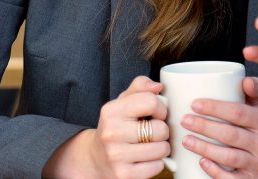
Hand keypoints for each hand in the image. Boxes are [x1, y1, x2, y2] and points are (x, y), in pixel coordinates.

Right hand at [43, 75, 168, 177]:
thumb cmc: (117, 126)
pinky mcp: (123, 175)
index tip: (156, 114)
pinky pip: (157, 166)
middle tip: (152, 133)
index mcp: (111, 111)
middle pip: (160, 128)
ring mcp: (116, 156)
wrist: (95, 158)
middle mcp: (111, 133)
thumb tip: (158, 86)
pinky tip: (144, 160)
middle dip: (162, 131)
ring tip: (149, 146)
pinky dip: (156, 163)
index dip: (161, 108)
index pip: (152, 101)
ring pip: (162, 149)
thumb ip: (140, 87)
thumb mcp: (123, 102)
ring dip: (162, 148)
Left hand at [177, 76, 257, 177]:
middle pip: (231, 134)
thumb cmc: (253, 119)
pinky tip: (201, 162)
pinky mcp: (249, 178)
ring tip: (186, 140)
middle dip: (205, 127)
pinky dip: (216, 171)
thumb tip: (244, 80)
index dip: (216, 108)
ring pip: (230, 157)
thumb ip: (254, 87)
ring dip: (205, 148)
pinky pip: (233, 178)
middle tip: (185, 121)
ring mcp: (257, 162)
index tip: (194, 104)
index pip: (239, 113)